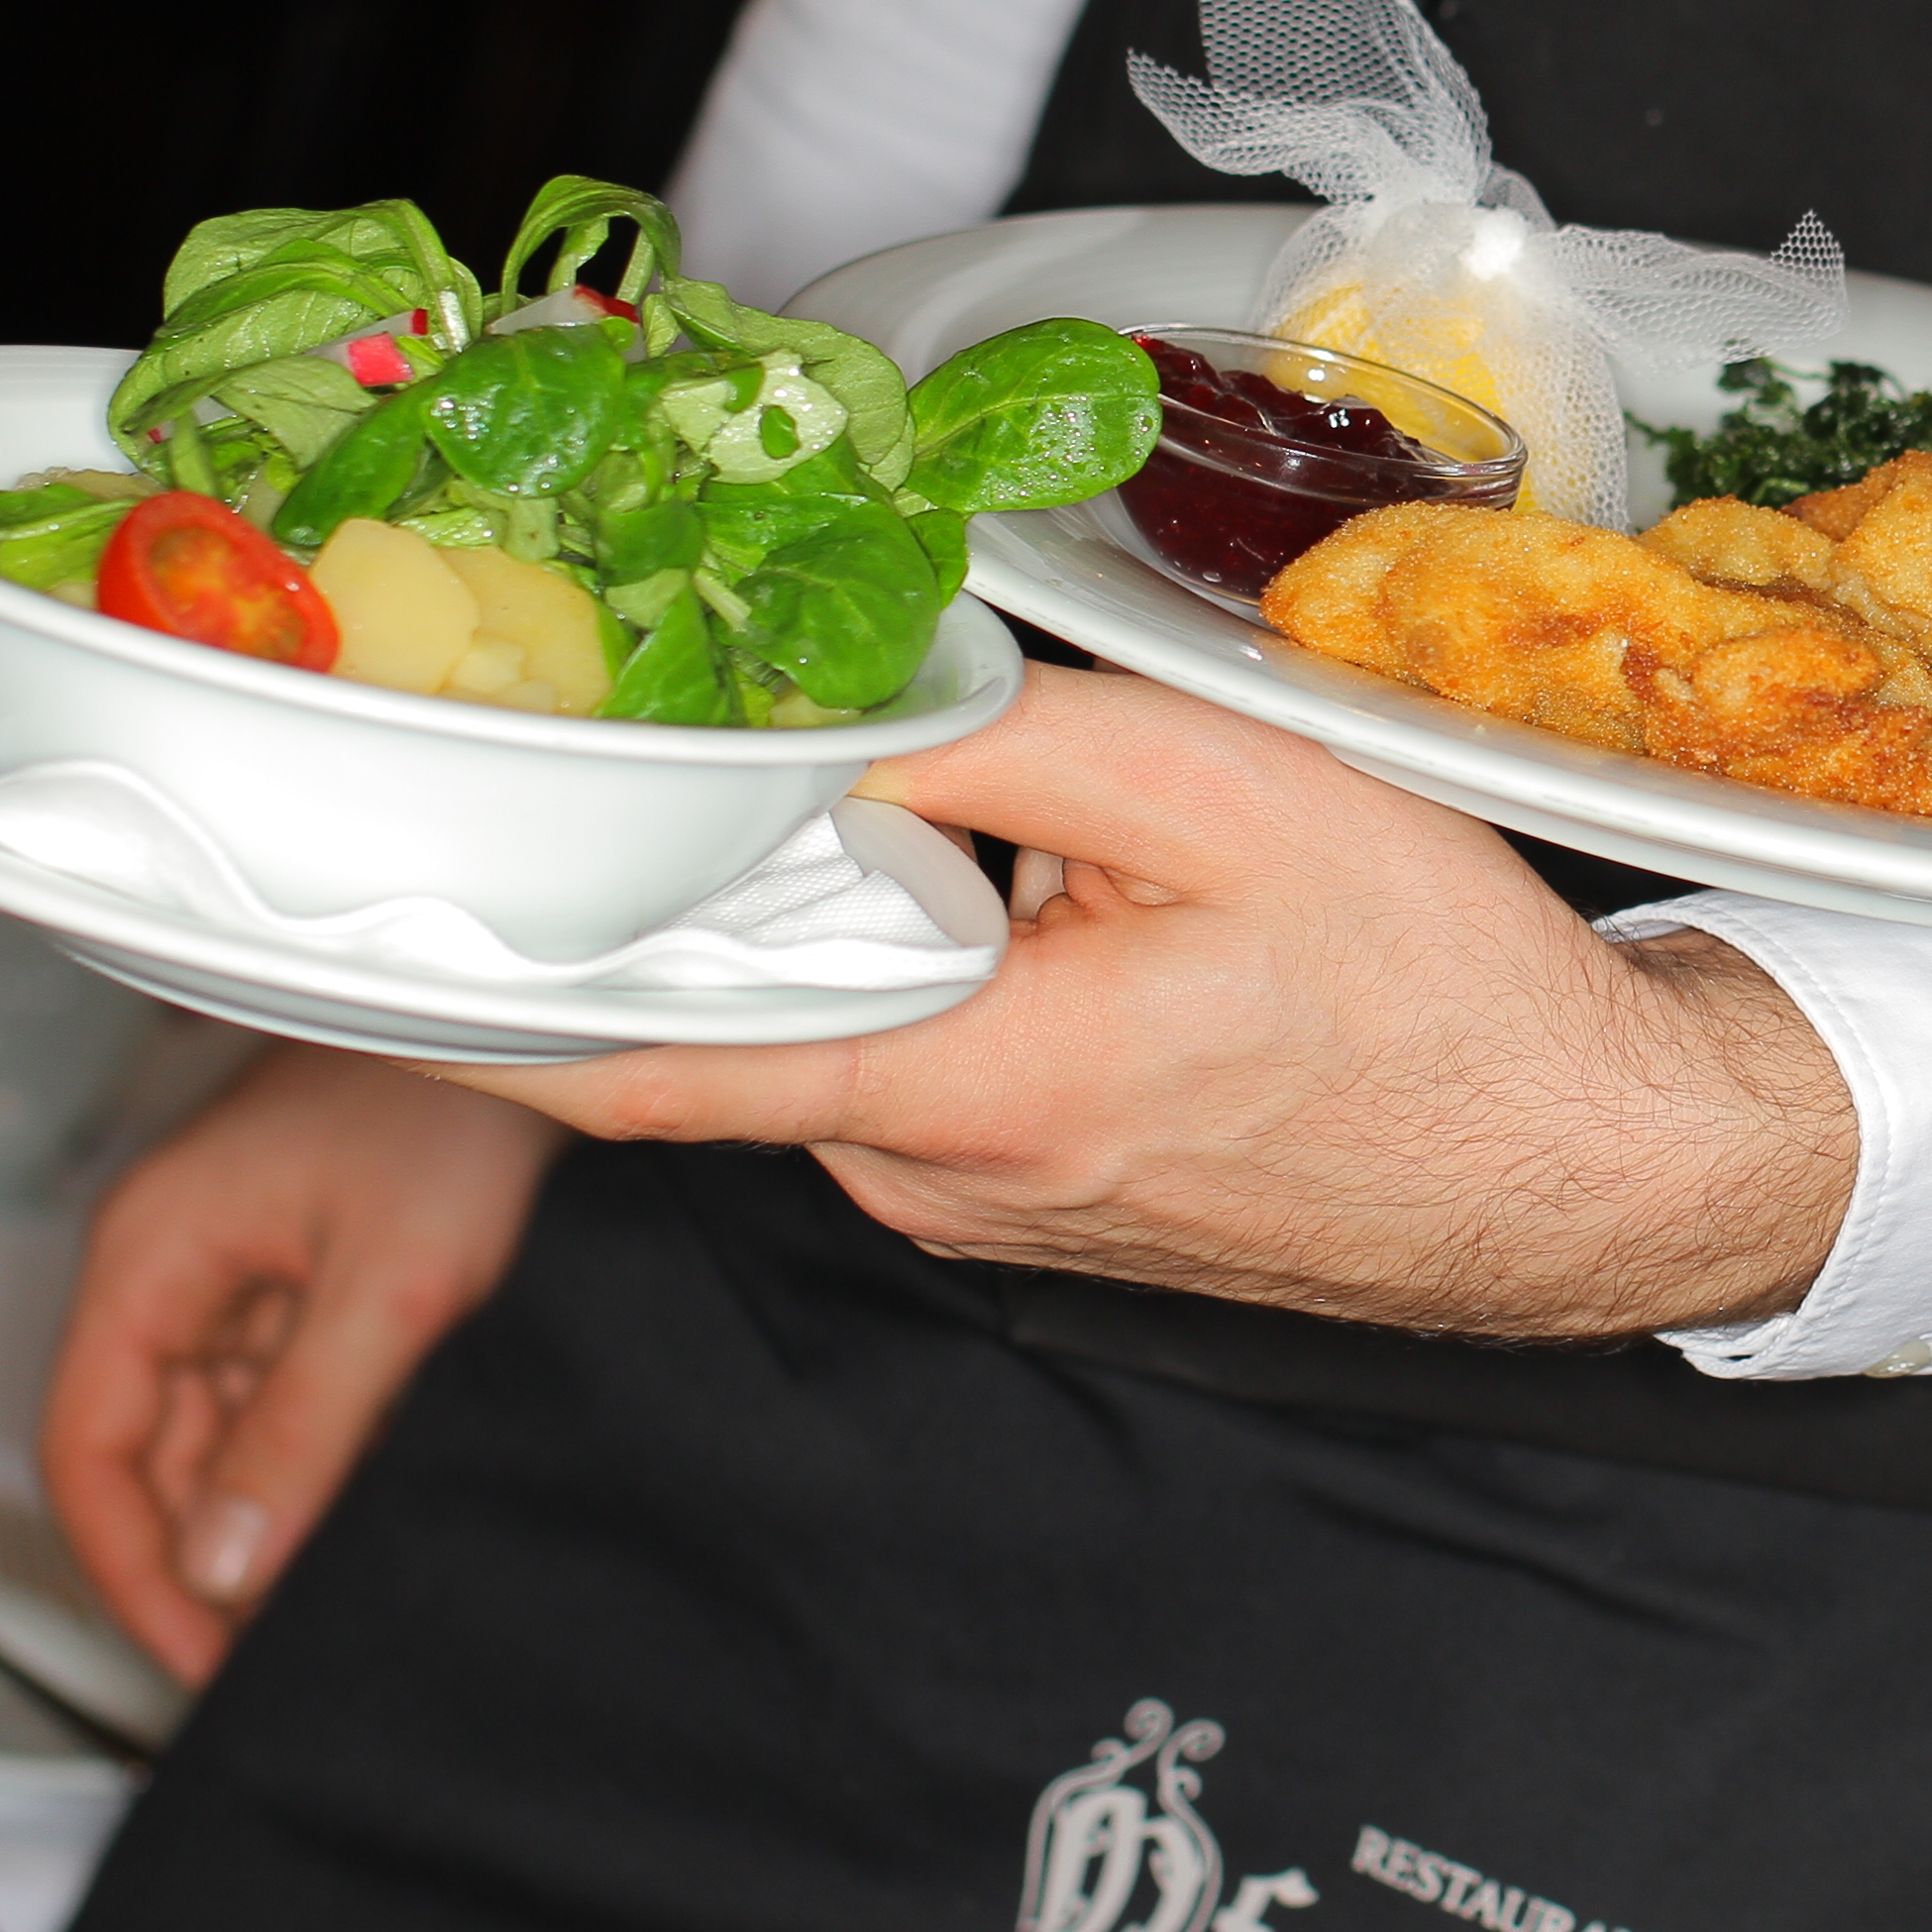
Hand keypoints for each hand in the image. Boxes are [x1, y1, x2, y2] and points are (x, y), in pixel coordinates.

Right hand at [40, 1040, 559, 1683]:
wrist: (540, 1019)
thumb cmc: (458, 1104)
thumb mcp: (391, 1287)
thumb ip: (304, 1429)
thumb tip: (225, 1564)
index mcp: (152, 1255)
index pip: (87, 1451)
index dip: (130, 1572)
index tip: (199, 1660)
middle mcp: (177, 1260)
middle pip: (148, 1450)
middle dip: (203, 1554)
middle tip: (276, 1648)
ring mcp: (241, 1262)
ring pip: (219, 1426)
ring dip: (263, 1507)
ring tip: (326, 1590)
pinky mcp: (306, 1264)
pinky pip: (280, 1387)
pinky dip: (312, 1452)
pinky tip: (365, 1498)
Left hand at [433, 666, 1855, 1341]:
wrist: (1592, 1161)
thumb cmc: (1445, 997)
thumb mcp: (1221, 794)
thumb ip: (985, 744)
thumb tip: (801, 716)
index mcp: (965, 1092)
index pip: (644, 1067)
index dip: (479, 998)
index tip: (339, 938)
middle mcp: (945, 1186)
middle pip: (760, 1005)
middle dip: (767, 874)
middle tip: (818, 739)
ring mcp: (994, 1215)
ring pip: (864, 1028)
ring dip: (904, 921)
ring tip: (1056, 834)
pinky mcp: (1051, 1208)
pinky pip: (946, 1070)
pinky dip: (972, 975)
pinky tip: (1102, 915)